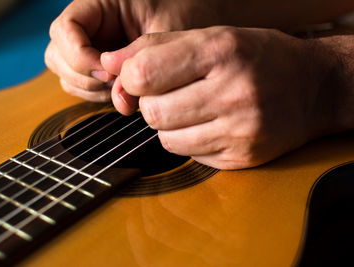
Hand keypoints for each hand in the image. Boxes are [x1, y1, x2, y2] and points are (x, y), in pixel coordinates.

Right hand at [45, 0, 223, 101]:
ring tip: (123, 88)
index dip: (80, 56)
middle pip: (58, 54)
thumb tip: (119, 102)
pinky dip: (97, 94)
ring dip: (90, 88)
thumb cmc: (188, 12)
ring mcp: (92, 46)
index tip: (108, 72)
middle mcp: (90, 24)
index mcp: (100, 3)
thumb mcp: (166, 33)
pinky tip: (122, 91)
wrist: (200, 16)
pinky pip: (82, 84)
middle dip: (84, 76)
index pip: (65, 29)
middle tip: (116, 83)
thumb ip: (141, 66)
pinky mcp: (99, 64)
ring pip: (66, 73)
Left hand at [101, 26, 336, 168]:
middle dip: (151, 104)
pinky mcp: (242, 158)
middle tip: (172, 93)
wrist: (313, 88)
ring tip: (194, 109)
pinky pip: (189, 155)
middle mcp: (233, 92)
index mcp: (221, 51)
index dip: (132, 78)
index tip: (142, 77)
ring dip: (169, 125)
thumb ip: (153, 47)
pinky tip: (210, 126)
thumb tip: (108, 65)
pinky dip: (189, 141)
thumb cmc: (256, 57)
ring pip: (166, 139)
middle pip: (152, 113)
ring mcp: (240, 130)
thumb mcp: (209, 37)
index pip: (144, 74)